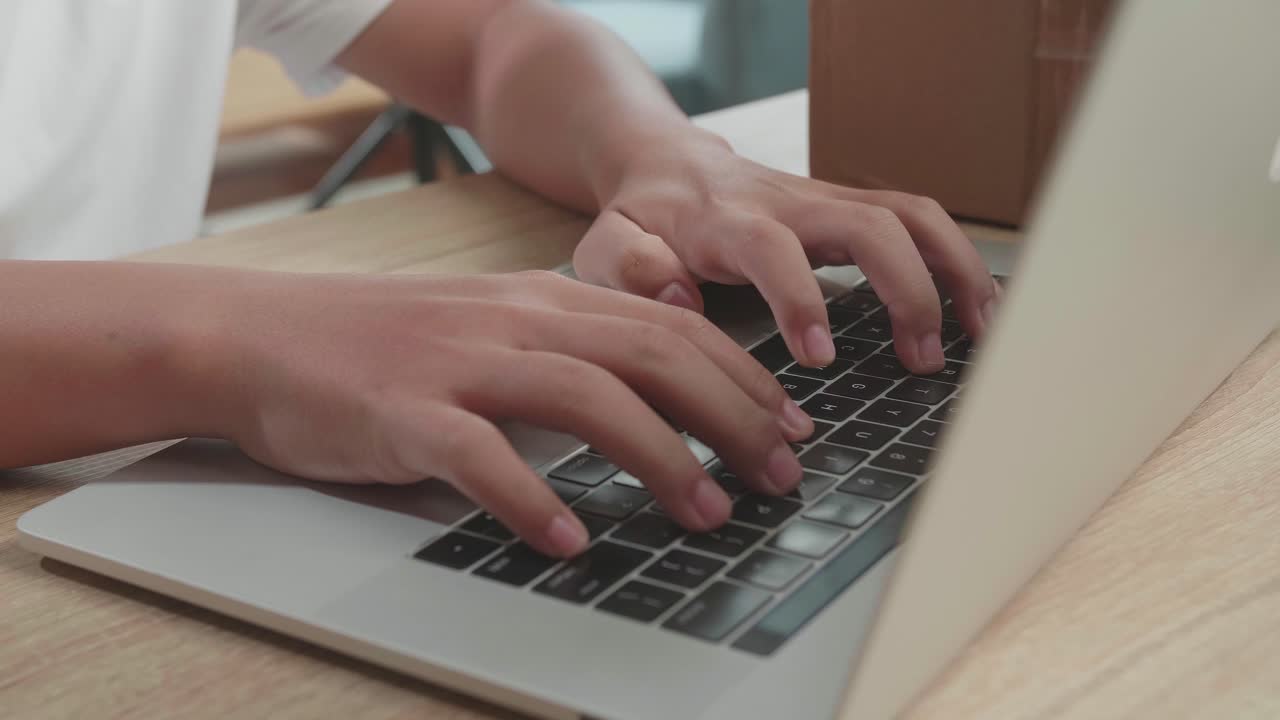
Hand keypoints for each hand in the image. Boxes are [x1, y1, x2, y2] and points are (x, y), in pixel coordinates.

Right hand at [211, 270, 812, 557]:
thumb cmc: (388, 344)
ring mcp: (460, 364)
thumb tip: (660, 407)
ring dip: (658, 458)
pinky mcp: (403, 413)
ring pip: (585, 397)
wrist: (264, 337)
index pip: (673, 329)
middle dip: (731, 417)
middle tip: (777, 478)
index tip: (792, 430)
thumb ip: (571, 352)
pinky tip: (568, 541)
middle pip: (651, 355)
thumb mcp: (495, 328)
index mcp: (546, 299)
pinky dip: (531, 499)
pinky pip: (479, 456)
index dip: (745, 381)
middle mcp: (516, 320)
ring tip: (704, 514)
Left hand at [572, 129, 1000, 373]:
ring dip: (952, 271)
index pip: (773, 248)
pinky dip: (954, 262)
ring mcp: (826, 202)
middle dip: (907, 289)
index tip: (820, 358)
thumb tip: (681, 292)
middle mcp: (788, 203)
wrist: (665, 164)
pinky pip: (916, 222)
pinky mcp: (849, 208)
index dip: (802, 298)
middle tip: (922, 359)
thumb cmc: (640, 218)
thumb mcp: (608, 245)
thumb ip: (632, 268)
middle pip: (869, 223)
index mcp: (726, 221)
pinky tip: (978, 311)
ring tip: (981, 336)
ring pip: (910, 215)